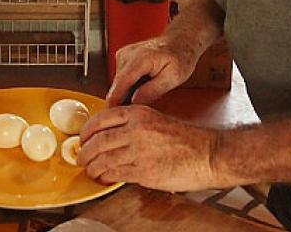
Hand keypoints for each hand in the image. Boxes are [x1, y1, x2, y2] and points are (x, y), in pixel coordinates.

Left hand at [78, 105, 233, 190]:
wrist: (208, 153)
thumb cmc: (187, 138)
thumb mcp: (156, 120)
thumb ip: (133, 125)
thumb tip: (110, 135)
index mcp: (138, 113)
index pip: (100, 120)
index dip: (86, 132)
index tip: (83, 139)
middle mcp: (136, 130)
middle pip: (97, 141)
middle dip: (85, 152)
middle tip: (81, 157)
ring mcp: (139, 151)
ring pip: (103, 159)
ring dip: (92, 167)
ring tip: (90, 170)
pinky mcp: (144, 171)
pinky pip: (116, 174)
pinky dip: (106, 177)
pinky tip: (104, 178)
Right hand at [106, 35, 199, 106]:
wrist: (180, 41)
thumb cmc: (180, 56)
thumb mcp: (173, 78)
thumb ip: (152, 91)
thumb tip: (133, 102)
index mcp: (140, 58)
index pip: (121, 83)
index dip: (114, 101)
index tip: (110, 115)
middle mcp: (127, 54)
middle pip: (117, 86)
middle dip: (124, 100)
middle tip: (141, 110)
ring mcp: (123, 55)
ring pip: (118, 84)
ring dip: (128, 93)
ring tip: (148, 90)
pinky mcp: (122, 58)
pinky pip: (121, 78)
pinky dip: (130, 86)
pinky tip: (144, 84)